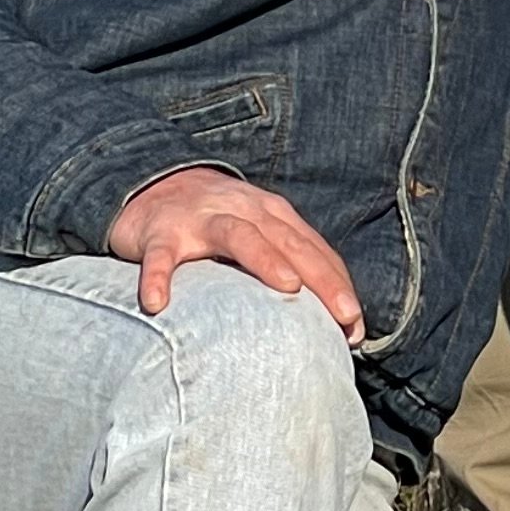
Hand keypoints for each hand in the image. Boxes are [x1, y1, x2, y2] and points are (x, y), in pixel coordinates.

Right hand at [104, 167, 365, 336]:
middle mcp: (244, 212)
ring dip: (265, 260)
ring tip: (288, 288)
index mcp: (273, 216)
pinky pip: (161, 256)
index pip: (314, 250)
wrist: (154, 185)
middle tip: (344, 314)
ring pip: (239, 236)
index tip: (356, 325)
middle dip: (321, 277)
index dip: (339, 286)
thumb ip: (289, 266)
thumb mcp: (259, 233)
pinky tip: (158, 304)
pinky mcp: (161, 232)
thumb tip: (324, 317)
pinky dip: (159, 277)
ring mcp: (201, 220)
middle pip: (289, 242)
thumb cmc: (218, 223)